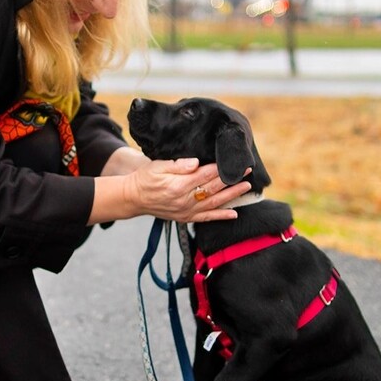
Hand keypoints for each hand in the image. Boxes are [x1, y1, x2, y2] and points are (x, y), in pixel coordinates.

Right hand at [131, 157, 250, 222]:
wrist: (133, 198)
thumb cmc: (145, 178)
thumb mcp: (157, 166)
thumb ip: (178, 165)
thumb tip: (196, 163)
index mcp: (179, 185)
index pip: (205, 175)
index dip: (221, 168)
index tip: (234, 162)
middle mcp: (185, 200)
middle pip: (213, 188)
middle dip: (232, 179)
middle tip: (247, 171)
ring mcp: (186, 211)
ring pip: (214, 203)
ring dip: (232, 196)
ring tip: (246, 188)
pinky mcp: (186, 218)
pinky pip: (207, 218)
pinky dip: (221, 216)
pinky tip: (234, 213)